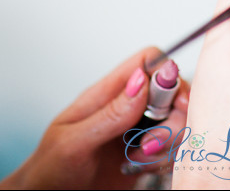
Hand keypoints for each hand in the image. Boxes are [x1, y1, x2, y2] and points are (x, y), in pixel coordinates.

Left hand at [0, 46, 188, 189]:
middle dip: (173, 119)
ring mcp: (138, 130)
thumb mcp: (74, 141)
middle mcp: (128, 107)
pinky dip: (165, 160)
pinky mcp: (145, 154)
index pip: (149, 61)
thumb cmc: (51, 166)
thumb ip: (109, 114)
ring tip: (138, 160)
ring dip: (167, 143)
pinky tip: (141, 169)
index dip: (168, 73)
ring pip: (177, 122)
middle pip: (173, 94)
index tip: (175, 101)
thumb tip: (141, 81)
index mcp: (108, 92)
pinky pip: (173, 149)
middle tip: (149, 144)